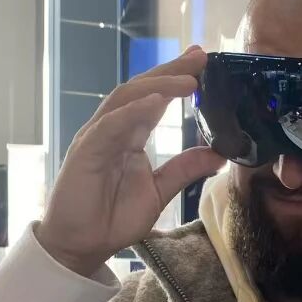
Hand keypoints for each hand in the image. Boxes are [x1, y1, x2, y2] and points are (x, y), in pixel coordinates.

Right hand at [36, 45, 224, 277]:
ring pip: (125, 99)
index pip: (154, 98)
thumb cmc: (113, 217)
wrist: (82, 245)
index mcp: (129, 135)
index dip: (176, 78)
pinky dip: (132, 112)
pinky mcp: (85, 152)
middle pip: (141, 89)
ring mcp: (96, 138)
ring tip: (188, 79)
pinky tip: (155, 103)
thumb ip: (184, 170)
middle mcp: (112, 129)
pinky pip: (109, 126)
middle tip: (200, 55)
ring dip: (157, 86)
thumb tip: (219, 155)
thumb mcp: (159, 191)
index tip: (203, 62)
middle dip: (170, 70)